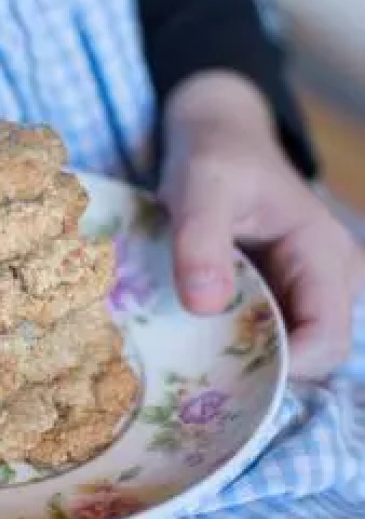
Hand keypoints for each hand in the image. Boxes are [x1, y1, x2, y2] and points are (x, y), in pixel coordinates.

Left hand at [159, 72, 364, 379]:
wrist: (216, 137)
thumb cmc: (216, 156)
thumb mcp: (201, 186)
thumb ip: (201, 240)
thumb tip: (206, 305)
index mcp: (324, 255)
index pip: (327, 340)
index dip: (285, 369)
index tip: (224, 379)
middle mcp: (326, 279)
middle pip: (309, 356)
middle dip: (260, 374)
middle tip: (197, 381)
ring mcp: (304, 290)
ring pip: (286, 351)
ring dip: (244, 363)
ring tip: (191, 365)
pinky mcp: (278, 296)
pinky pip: (265, 337)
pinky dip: (233, 347)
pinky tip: (193, 347)